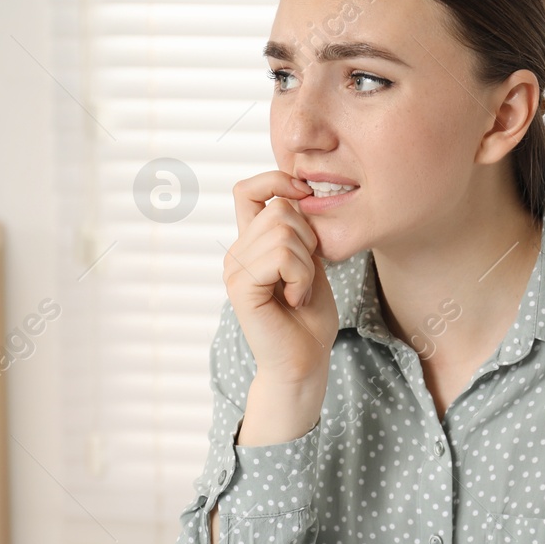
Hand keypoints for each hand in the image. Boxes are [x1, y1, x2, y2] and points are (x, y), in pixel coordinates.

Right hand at [224, 170, 337, 386]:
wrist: (305, 362)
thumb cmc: (310, 318)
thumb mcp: (310, 262)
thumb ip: (299, 231)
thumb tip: (297, 194)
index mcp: (251, 244)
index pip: (248, 189)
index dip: (276, 181)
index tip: (305, 198)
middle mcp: (236, 252)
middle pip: (278, 208)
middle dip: (308, 239)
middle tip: (306, 277)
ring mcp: (234, 269)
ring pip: (283, 231)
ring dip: (307, 264)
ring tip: (300, 292)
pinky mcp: (241, 286)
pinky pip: (282, 257)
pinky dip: (301, 278)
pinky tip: (295, 300)